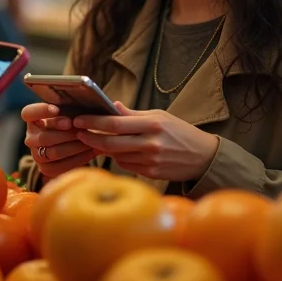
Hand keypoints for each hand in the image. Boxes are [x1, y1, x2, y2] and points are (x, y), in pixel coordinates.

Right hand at [22, 103, 96, 179]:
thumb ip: (68, 109)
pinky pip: (61, 166)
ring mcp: (36, 154)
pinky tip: (91, 151)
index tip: (57, 109)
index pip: (28, 113)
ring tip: (90, 140)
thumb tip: (76, 113)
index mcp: (31, 119)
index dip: (41, 111)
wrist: (69, 142)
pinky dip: (78, 158)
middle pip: (44, 137)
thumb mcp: (66, 111)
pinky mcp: (45, 169)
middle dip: (66, 133)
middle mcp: (30, 137)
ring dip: (75, 146)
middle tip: (82, 128)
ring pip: (54, 152)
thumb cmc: (69, 120)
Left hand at [73, 102, 219, 181]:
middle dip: (91, 138)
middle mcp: (151, 144)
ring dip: (104, 148)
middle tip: (78, 132)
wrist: (203, 157)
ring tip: (96, 139)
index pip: (115, 123)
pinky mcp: (151, 174)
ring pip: (117, 156)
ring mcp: (151, 161)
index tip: (79, 119)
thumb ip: (133, 114)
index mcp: (152, 125)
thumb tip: (113, 105)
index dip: (94, 122)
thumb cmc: (178, 132)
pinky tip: (119, 151)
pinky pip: (126, 166)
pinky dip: (119, 158)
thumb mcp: (159, 116)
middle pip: (111, 143)